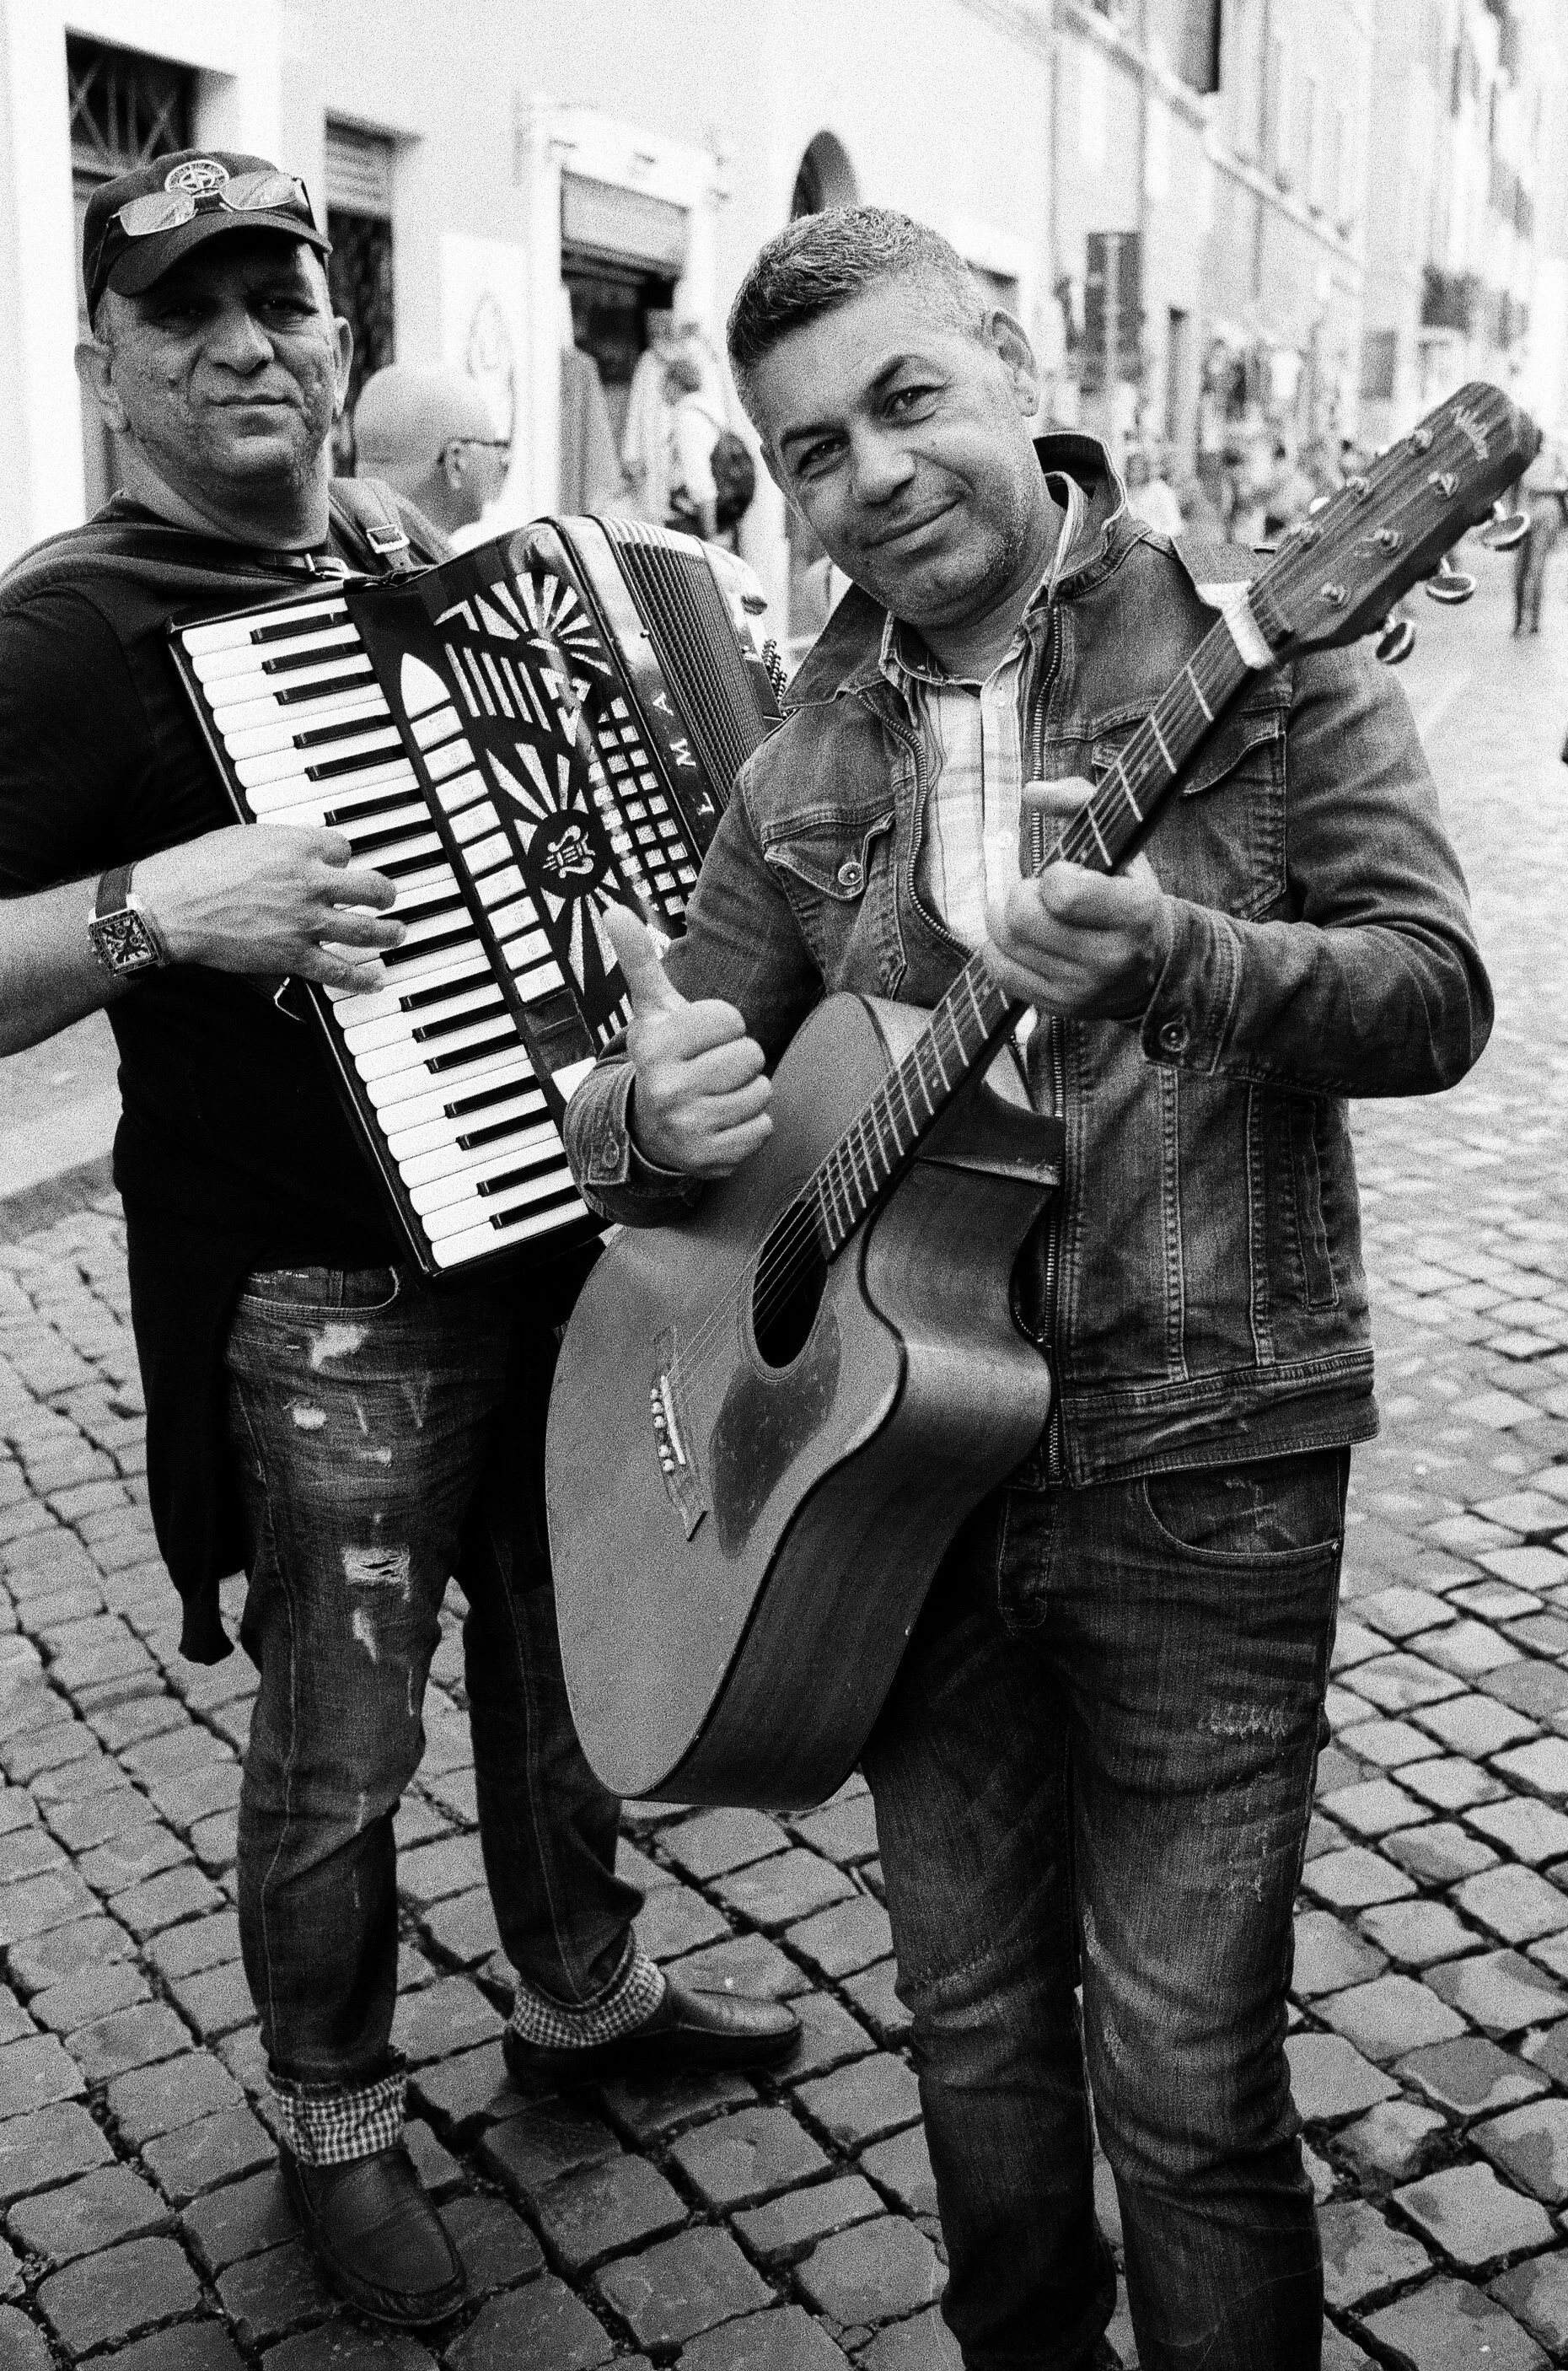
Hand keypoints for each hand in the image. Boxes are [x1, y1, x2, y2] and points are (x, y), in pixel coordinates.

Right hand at [134, 825, 404, 992]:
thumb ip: (279, 843)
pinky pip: (339, 971)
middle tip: (387, 896)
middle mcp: (311, 883)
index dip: (343, 856)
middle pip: (371, 886)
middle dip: (385, 893)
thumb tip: (296, 847)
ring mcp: (307, 921)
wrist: (173, 906)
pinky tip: (374, 981)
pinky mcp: (295, 955)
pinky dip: (361, 979)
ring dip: (389, 933)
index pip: (344, 847)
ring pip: (367, 929)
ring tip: (396, 933)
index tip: (340, 863)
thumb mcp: (244, 837)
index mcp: (299, 847)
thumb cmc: (198, 868)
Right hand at [602, 903, 770, 1175]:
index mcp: (654, 1045)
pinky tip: (722, 1121)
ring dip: (746, 1092)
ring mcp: (687, 1126)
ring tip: (716, 1094)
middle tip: (710, 1069)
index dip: (724, 1025)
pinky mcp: (710, 1158)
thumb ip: (639, 959)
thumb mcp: (652, 1010)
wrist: (649, 1128)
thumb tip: (612, 908)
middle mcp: (666, 1088)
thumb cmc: (665, 1057)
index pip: (731, 1019)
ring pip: (761, 1091)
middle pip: (751, 1055)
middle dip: (738, 1058)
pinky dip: (751, 1125)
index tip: (700, 1039)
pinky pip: (763, 1128)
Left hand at [983, 778, 1172, 1020]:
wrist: (1151, 965)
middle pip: (1022, 918)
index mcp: (1136, 912)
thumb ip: (1080, 799)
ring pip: (1004, 943)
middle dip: (1019, 895)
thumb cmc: (1125, 890)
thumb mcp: (1120, 840)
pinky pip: (999, 972)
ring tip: (1028, 912)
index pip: (1061, 892)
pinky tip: (1022, 940)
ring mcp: (1083, 989)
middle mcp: (1112, 957)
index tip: (1066, 875)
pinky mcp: (1059, 1008)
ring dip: (1004, 919)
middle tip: (1036, 893)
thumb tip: (1031, 792)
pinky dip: (999, 949)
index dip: (1052, 875)